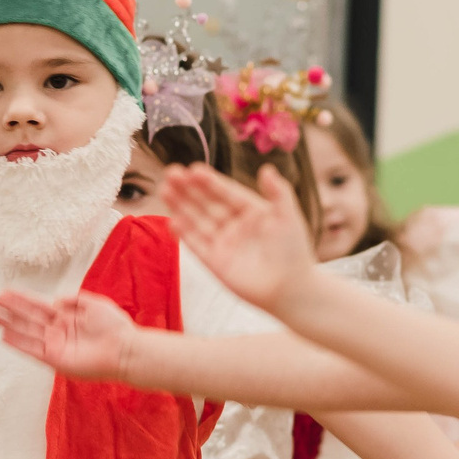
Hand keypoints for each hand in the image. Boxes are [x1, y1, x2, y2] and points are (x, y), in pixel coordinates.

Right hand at [0, 290, 137, 380]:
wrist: (125, 350)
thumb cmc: (115, 327)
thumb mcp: (94, 304)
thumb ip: (74, 300)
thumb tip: (55, 299)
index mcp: (66, 318)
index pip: (39, 306)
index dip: (22, 299)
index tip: (6, 291)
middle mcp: (58, 331)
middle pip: (28, 317)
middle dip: (9, 309)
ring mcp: (56, 346)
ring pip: (26, 332)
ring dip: (8, 324)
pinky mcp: (56, 360)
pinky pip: (32, 350)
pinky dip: (18, 343)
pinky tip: (4, 335)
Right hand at [160, 164, 320, 310]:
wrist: (291, 289)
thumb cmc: (294, 252)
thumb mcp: (288, 217)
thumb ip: (278, 192)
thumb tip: (267, 168)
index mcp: (251, 211)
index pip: (226, 192)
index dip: (210, 182)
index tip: (194, 169)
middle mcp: (234, 225)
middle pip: (207, 203)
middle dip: (188, 189)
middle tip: (171, 172)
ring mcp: (223, 243)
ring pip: (197, 220)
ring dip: (180, 206)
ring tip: (164, 189)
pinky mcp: (215, 262)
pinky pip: (196, 245)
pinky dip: (184, 233)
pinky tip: (172, 220)